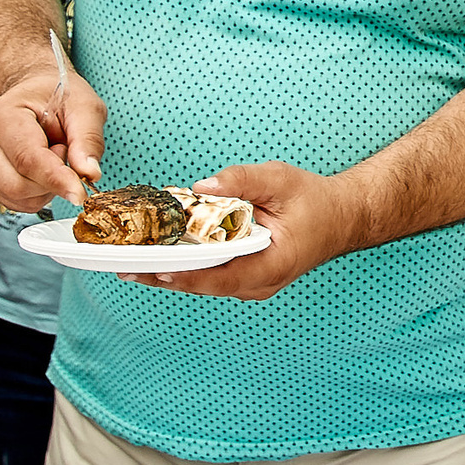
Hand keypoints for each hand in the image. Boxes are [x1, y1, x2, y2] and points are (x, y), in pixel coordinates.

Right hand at [0, 66, 106, 209]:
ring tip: (51, 155)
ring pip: (20, 198)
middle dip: (53, 180)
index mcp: (2, 116)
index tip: (80, 193)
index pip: (28, 159)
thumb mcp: (83, 107)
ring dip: (47, 187)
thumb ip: (88, 139)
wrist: (36, 96)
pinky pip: (19, 203)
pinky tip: (42, 170)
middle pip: (19, 185)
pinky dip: (39, 193)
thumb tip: (89, 173)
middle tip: (64, 150)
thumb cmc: (56, 97)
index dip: (57, 179)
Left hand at [125, 160, 352, 301]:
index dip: (188, 276)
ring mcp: (251, 283)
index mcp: (272, 265)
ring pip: (203, 282)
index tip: (157, 270)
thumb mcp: (281, 179)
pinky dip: (183, 264)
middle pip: (204, 285)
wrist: (340, 217)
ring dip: (168, 272)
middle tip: (124, 268)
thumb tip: (202, 188)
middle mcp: (259, 282)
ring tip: (129, 263)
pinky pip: (209, 274)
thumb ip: (243, 180)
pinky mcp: (243, 276)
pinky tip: (155, 254)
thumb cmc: (313, 200)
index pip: (223, 278)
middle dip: (164, 276)